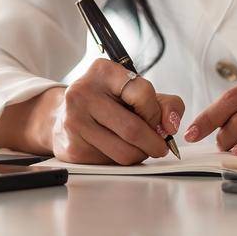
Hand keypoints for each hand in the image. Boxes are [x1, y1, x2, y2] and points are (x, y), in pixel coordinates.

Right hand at [48, 59, 184, 164]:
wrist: (65, 114)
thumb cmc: (108, 101)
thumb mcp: (136, 91)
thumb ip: (165, 103)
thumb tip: (171, 126)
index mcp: (103, 72)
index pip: (142, 93)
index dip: (156, 113)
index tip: (158, 121)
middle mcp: (83, 93)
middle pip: (133, 129)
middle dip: (154, 143)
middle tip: (160, 146)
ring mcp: (75, 121)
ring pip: (124, 152)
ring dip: (140, 155)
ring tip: (140, 147)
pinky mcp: (72, 148)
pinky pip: (110, 163)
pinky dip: (122, 161)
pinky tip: (118, 149)